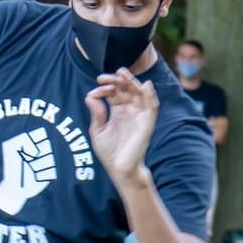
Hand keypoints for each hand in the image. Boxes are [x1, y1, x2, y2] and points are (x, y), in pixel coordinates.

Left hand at [85, 68, 158, 189]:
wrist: (120, 169)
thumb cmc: (109, 153)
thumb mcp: (98, 131)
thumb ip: (96, 113)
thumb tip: (90, 95)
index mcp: (118, 111)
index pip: (114, 92)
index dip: (105, 87)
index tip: (95, 88)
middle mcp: (130, 110)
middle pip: (126, 89)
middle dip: (116, 80)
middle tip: (103, 77)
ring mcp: (139, 115)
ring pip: (139, 93)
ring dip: (132, 82)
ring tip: (122, 73)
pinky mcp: (147, 123)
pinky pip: (152, 106)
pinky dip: (151, 95)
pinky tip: (146, 85)